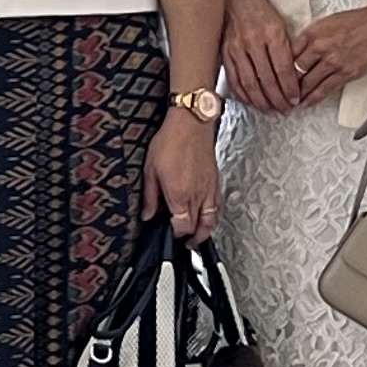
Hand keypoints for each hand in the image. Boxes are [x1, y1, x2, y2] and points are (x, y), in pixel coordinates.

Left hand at [144, 107, 220, 238]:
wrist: (191, 124)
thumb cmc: (171, 142)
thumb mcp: (150, 170)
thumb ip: (150, 197)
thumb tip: (148, 215)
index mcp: (180, 195)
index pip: (182, 226)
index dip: (176, 235)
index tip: (170, 235)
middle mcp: (198, 195)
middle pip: (199, 227)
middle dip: (192, 238)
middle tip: (185, 242)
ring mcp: (209, 189)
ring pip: (212, 220)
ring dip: (205, 232)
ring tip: (198, 237)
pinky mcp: (216, 182)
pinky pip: (218, 207)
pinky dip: (214, 217)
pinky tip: (208, 217)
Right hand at [222, 0, 307, 115]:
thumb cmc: (261, 10)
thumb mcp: (281, 24)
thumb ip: (286, 49)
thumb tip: (294, 75)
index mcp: (272, 34)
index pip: (283, 69)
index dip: (290, 88)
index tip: (296, 100)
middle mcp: (254, 42)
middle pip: (267, 80)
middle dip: (278, 99)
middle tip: (285, 109)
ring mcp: (237, 49)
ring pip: (250, 83)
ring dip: (262, 101)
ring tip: (271, 110)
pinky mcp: (225, 53)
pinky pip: (234, 79)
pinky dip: (243, 94)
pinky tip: (251, 101)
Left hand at [287, 0, 366, 103]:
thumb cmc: (360, 21)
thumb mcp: (328, 22)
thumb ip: (312, 36)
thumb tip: (298, 49)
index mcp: (313, 32)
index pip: (287, 52)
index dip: (279, 66)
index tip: (273, 74)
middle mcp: (320, 46)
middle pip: (294, 69)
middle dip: (285, 83)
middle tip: (277, 92)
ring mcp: (333, 61)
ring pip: (308, 81)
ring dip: (297, 94)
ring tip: (289, 101)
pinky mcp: (346, 72)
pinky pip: (325, 89)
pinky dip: (313, 98)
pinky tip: (306, 103)